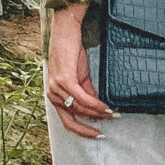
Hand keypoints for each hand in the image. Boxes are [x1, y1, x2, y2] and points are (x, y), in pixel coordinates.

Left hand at [45, 2, 111, 137]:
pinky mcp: (64, 80)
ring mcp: (56, 88)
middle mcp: (52, 94)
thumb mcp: (79, 77)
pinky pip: (81, 98)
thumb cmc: (71, 52)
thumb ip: (86, 93)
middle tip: (107, 127)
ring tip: (112, 114)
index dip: (83, 130)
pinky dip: (95, 105)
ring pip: (79, 109)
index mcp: (54, 95)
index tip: (97, 133)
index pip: (67, 121)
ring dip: (97, 114)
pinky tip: (105, 107)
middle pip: (73, 117)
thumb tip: (97, 108)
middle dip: (91, 125)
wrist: (66, 31)